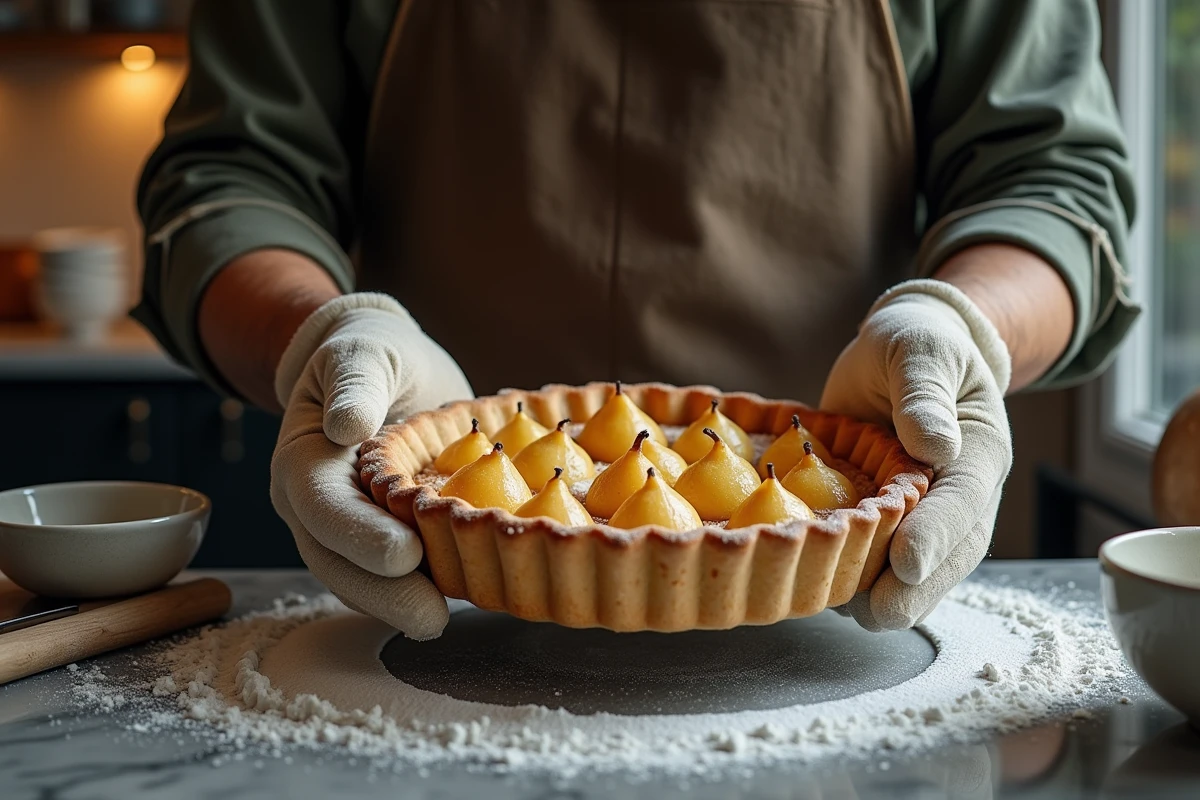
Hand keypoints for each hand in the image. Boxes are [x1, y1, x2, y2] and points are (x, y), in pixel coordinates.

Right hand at [271, 293, 473, 639]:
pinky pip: (391, 575)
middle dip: (383, 593)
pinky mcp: (381, 536)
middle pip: (336, 561)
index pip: (324, 507)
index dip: (360, 535)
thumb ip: (356, 384)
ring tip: (445, 623)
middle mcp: (314, 505)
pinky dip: (421, 590)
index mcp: (303, 461)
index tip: (405, 555)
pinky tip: (464, 599)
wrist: (382, 364)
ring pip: (361, 580)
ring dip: (399, 605)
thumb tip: (346, 426)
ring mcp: (345, 528)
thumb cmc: (370, 350)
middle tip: (432, 617)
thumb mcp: (363, 351)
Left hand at [820, 279, 1012, 630]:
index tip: (906, 562)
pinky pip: (877, 559)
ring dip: (880, 595)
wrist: (901, 352)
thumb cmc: (916, 344)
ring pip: (915, 573)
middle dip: (910, 590)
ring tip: (836, 607)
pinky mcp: (886, 521)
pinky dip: (851, 576)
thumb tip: (934, 443)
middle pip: (947, 558)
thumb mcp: (920, 349)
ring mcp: (924, 515)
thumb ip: (924, 392)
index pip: (963, 504)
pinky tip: (815, 583)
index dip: (936, 536)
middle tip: (871, 611)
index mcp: (978, 454)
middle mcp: (957, 496)